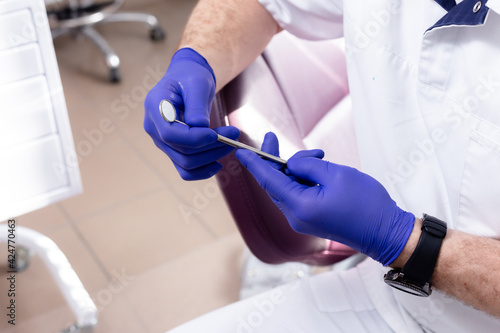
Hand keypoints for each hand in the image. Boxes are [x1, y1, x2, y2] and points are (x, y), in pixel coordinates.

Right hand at [144, 48, 239, 179]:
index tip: (216, 134)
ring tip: (231, 142)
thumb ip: (196, 104)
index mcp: (155, 107)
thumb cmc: (191, 76)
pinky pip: (185, 169)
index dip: (194, 138)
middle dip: (211, 146)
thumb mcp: (197, 83)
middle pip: (181, 150)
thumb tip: (199, 125)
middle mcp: (154, 128)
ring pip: (185, 163)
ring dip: (211, 157)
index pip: (169, 134)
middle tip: (234, 135)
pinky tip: (218, 163)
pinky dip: (202, 171)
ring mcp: (162, 141)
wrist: (188, 80)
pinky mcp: (173, 150)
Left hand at [235, 133, 414, 264]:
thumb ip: (307, 166)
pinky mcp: (310, 220)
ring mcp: (302, 220)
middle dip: (274, 160)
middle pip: (275, 183)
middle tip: (271, 137)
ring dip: (294, 169)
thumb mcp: (335, 174)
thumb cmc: (366, 203)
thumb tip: (292, 164)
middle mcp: (295, 216)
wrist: (386, 232)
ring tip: (319, 157)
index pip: (268, 180)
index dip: (254, 163)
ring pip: (287, 187)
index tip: (240, 150)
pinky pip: (297, 195)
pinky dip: (302, 180)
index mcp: (299, 205)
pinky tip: (316, 170)